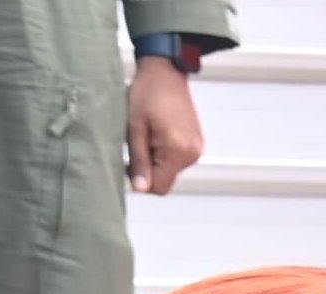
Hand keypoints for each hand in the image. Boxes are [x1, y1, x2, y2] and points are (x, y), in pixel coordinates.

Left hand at [126, 56, 203, 195]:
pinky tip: (157, 132)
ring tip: (147, 133)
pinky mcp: (196, 143)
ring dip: (155, 159)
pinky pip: (177, 159)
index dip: (140, 181)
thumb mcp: (134, 129)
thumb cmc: (146, 95)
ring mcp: (197, 149)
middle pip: (166, 180)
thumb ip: (139, 161)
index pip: (159, 187)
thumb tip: (141, 188)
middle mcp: (192, 154)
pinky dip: (164, 152)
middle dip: (148, 168)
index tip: (128, 162)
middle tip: (136, 142)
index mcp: (178, 151)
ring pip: (170, 170)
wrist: (165, 73)